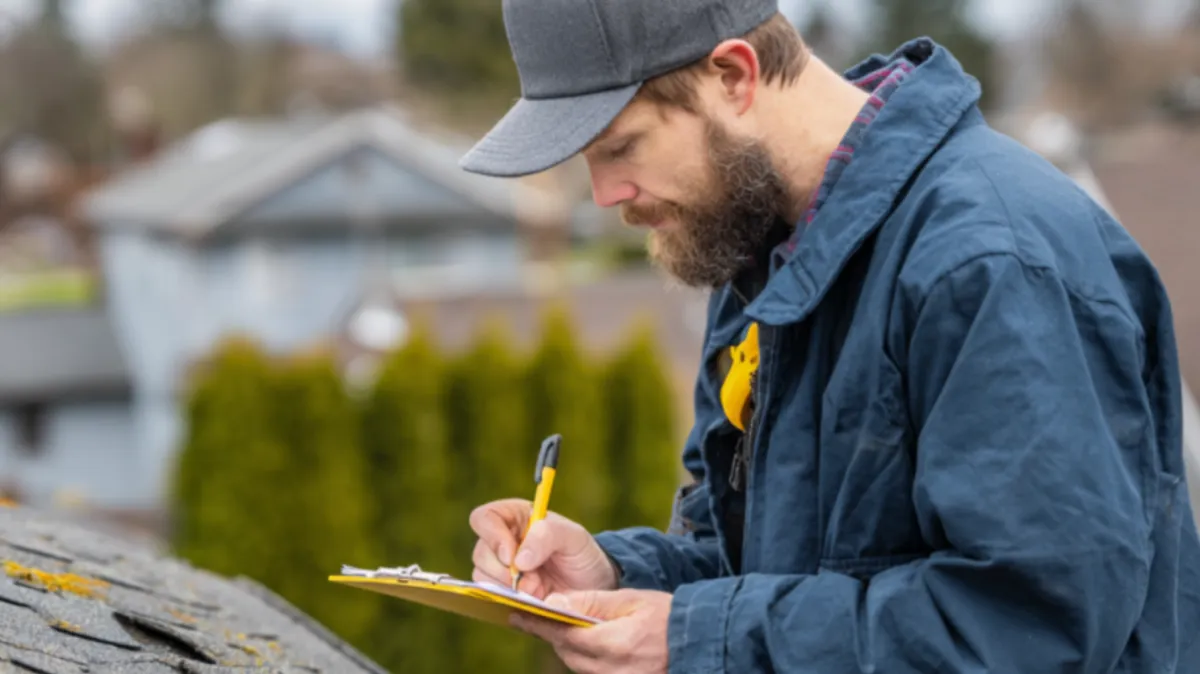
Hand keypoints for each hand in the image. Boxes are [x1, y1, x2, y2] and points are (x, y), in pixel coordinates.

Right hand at [469, 498, 617, 597]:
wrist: (592, 587)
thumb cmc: (581, 554)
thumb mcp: (574, 537)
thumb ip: (547, 536)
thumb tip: (518, 560)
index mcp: (516, 517)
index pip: (485, 518)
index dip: (492, 536)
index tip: (511, 557)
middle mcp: (502, 540)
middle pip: (480, 552)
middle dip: (503, 570)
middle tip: (531, 579)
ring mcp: (500, 568)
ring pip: (481, 576)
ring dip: (507, 586)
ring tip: (536, 588)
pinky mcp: (503, 592)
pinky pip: (490, 596)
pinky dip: (508, 600)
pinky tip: (531, 598)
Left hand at [512, 588, 671, 673]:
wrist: (698, 642)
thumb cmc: (668, 616)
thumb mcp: (631, 600)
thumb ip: (591, 602)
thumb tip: (554, 601)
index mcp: (615, 644)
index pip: (564, 634)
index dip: (538, 624)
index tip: (517, 614)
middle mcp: (613, 670)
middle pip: (567, 653)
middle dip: (553, 634)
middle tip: (536, 616)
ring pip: (577, 665)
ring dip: (568, 646)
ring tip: (562, 627)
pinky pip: (592, 673)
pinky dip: (585, 658)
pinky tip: (588, 643)